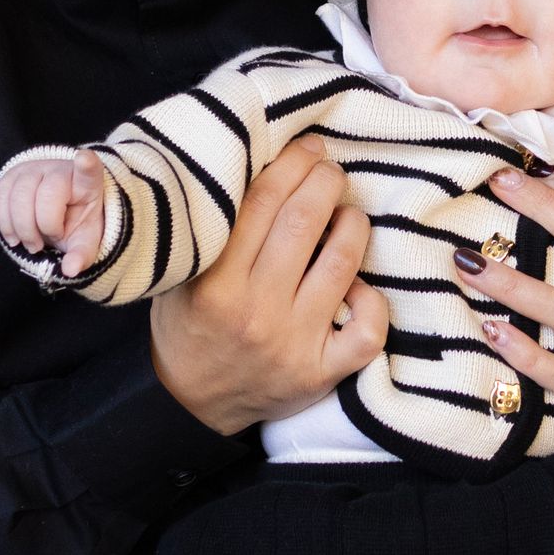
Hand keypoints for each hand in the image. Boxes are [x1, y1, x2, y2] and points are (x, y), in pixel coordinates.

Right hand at [0, 149, 110, 276]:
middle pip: (47, 194)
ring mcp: (34, 167)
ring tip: (31, 242)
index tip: (83, 159)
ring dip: (21, 227)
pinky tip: (14, 235)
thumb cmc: (74, 223)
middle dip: (42, 226)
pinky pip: (0, 195)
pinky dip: (5, 222)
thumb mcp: (83, 241)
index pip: (89, 169)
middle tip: (44, 243)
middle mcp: (60, 168)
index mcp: (87, 183)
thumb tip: (71, 270)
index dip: (86, 164)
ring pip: (19, 194)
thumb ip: (81, 255)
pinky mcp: (12, 173)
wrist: (55, 212)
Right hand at [148, 136, 390, 437]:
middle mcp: (256, 311)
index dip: (292, 164)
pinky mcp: (322, 372)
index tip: (306, 148)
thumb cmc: (189, 326)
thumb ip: (213, 227)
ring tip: (345, 213)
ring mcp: (293, 343)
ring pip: (343, 261)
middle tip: (329, 170)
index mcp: (214, 283)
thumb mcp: (181, 274)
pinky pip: (367, 327)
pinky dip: (371, 297)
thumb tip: (260, 163)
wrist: (189, 406)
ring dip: (352, 223)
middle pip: (305, 221)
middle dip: (325, 181)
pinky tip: (356, 283)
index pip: (263, 202)